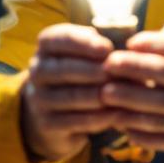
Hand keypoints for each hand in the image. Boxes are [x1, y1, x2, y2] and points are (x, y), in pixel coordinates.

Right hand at [19, 23, 115, 162]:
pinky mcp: (47, 124)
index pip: (60, 38)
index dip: (83, 43)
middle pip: (63, 69)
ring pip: (71, 96)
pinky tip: (116, 114)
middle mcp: (37, 70)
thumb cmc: (82, 74)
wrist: (57, 112)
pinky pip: (75, 121)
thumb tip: (126, 53)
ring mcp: (39, 98)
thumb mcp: (86, 55)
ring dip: (98, 95)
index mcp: (47, 46)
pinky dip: (98, 118)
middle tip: (115, 74)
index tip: (107, 48)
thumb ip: (101, 50)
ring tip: (120, 95)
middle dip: (93, 71)